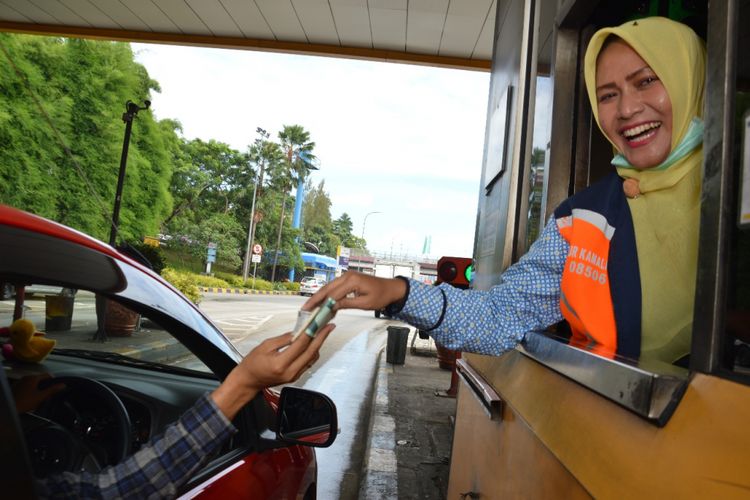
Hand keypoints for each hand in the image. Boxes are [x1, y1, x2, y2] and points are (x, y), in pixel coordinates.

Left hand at [12, 374, 64, 412]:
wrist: (9, 408)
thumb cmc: (24, 402)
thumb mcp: (41, 397)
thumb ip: (52, 390)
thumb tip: (63, 385)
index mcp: (33, 378)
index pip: (47, 375)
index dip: (53, 381)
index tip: (55, 388)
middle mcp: (26, 377)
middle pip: (40, 379)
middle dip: (44, 386)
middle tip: (46, 395)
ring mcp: (19, 382)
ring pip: (33, 383)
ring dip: (37, 388)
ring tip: (37, 398)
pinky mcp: (15, 387)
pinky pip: (26, 386)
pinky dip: (29, 390)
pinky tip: (28, 398)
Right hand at [211, 324, 334, 418]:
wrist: (248, 381)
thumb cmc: (253, 363)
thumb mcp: (265, 346)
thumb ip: (284, 339)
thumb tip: (299, 331)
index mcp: (280, 363)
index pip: (301, 345)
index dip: (312, 332)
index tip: (319, 324)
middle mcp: (290, 372)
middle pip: (311, 352)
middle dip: (321, 338)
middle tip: (329, 327)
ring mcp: (294, 376)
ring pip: (312, 358)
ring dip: (318, 345)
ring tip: (322, 332)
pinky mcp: (295, 377)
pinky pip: (308, 363)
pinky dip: (312, 352)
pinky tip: (313, 343)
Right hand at [303, 271, 406, 312]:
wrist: (391, 288)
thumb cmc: (381, 296)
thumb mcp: (365, 303)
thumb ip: (347, 304)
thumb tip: (331, 307)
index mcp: (352, 281)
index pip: (332, 293)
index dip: (321, 303)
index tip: (311, 311)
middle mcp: (347, 275)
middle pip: (327, 288)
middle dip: (315, 299)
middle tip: (305, 309)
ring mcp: (347, 276)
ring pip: (329, 287)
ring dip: (320, 297)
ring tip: (311, 307)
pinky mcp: (348, 279)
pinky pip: (335, 287)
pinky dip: (328, 295)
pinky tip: (323, 304)